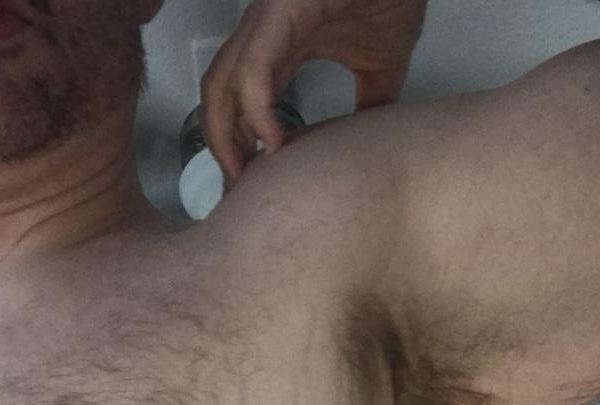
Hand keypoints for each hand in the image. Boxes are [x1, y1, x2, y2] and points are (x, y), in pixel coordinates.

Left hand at [200, 0, 428, 183]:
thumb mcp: (381, 68)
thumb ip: (369, 106)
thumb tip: (368, 146)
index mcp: (280, 49)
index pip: (240, 102)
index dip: (237, 143)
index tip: (248, 184)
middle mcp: (264, 37)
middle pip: (219, 98)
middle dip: (222, 148)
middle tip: (237, 192)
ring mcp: (267, 25)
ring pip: (223, 86)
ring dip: (226, 137)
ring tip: (242, 175)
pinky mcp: (278, 14)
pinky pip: (254, 71)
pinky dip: (256, 111)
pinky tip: (273, 143)